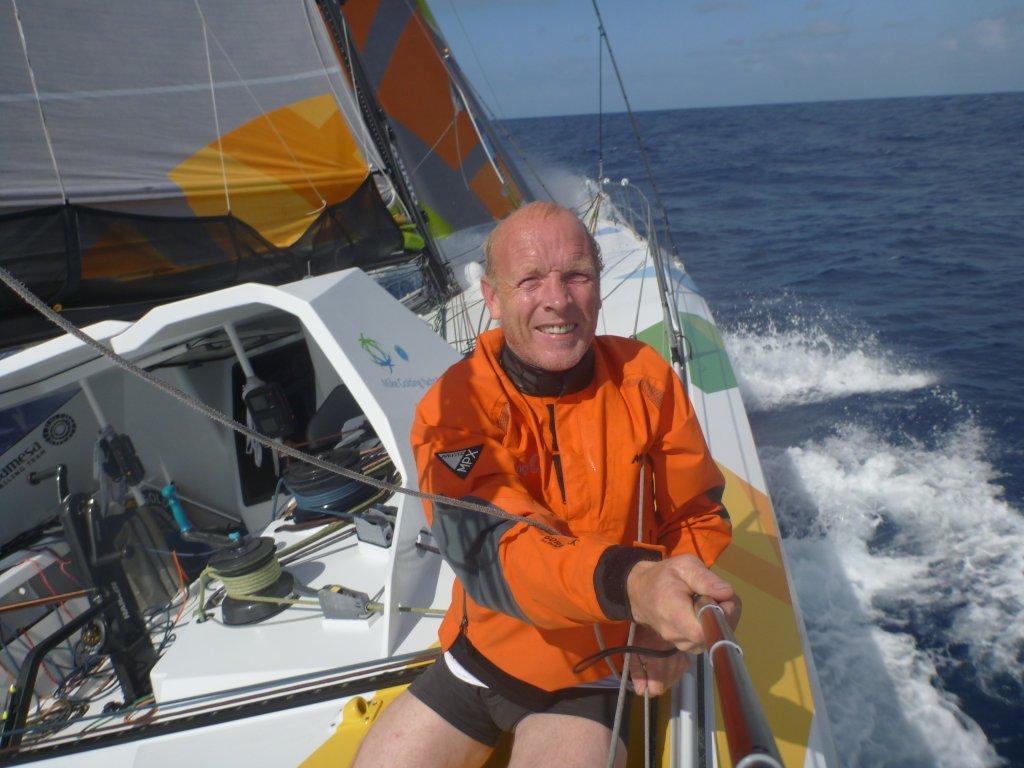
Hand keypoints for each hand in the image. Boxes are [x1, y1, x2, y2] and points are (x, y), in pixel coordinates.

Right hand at [625, 554, 740, 651]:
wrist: (640, 593)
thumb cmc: (663, 576)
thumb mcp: (684, 566)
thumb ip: (705, 578)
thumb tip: (727, 593)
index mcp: (674, 614)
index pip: (705, 630)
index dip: (722, 616)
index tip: (721, 597)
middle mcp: (677, 636)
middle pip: (715, 635)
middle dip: (725, 615)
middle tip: (716, 595)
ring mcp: (682, 644)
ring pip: (714, 638)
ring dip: (720, 621)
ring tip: (707, 602)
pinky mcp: (687, 647)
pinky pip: (708, 640)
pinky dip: (712, 627)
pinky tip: (704, 612)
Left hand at [628, 624, 687, 695]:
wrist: (661, 622)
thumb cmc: (644, 636)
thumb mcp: (634, 653)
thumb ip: (636, 673)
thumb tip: (640, 691)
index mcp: (659, 666)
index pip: (656, 690)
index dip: (647, 689)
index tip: (643, 681)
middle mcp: (673, 668)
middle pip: (663, 688)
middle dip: (654, 683)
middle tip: (648, 669)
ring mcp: (682, 665)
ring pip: (671, 682)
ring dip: (663, 677)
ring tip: (657, 664)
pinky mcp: (687, 662)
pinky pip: (678, 674)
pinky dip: (671, 672)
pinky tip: (666, 662)